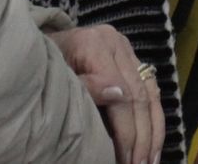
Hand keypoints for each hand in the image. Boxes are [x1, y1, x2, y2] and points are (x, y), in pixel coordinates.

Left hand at [55, 25, 162, 163]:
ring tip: (150, 162)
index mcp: (95, 45)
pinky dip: (155, 119)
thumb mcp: (56, 77)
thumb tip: (119, 95)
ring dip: (153, 132)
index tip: (124, 159)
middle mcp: (116, 44)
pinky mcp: (131, 58)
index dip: (126, 131)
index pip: (122, 94)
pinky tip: (154, 143)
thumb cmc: (43, 67)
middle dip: (142, 137)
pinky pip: (151, 89)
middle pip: (139, 95)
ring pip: (151, 94)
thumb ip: (86, 86)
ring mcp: (126, 50)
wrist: (42, 49)